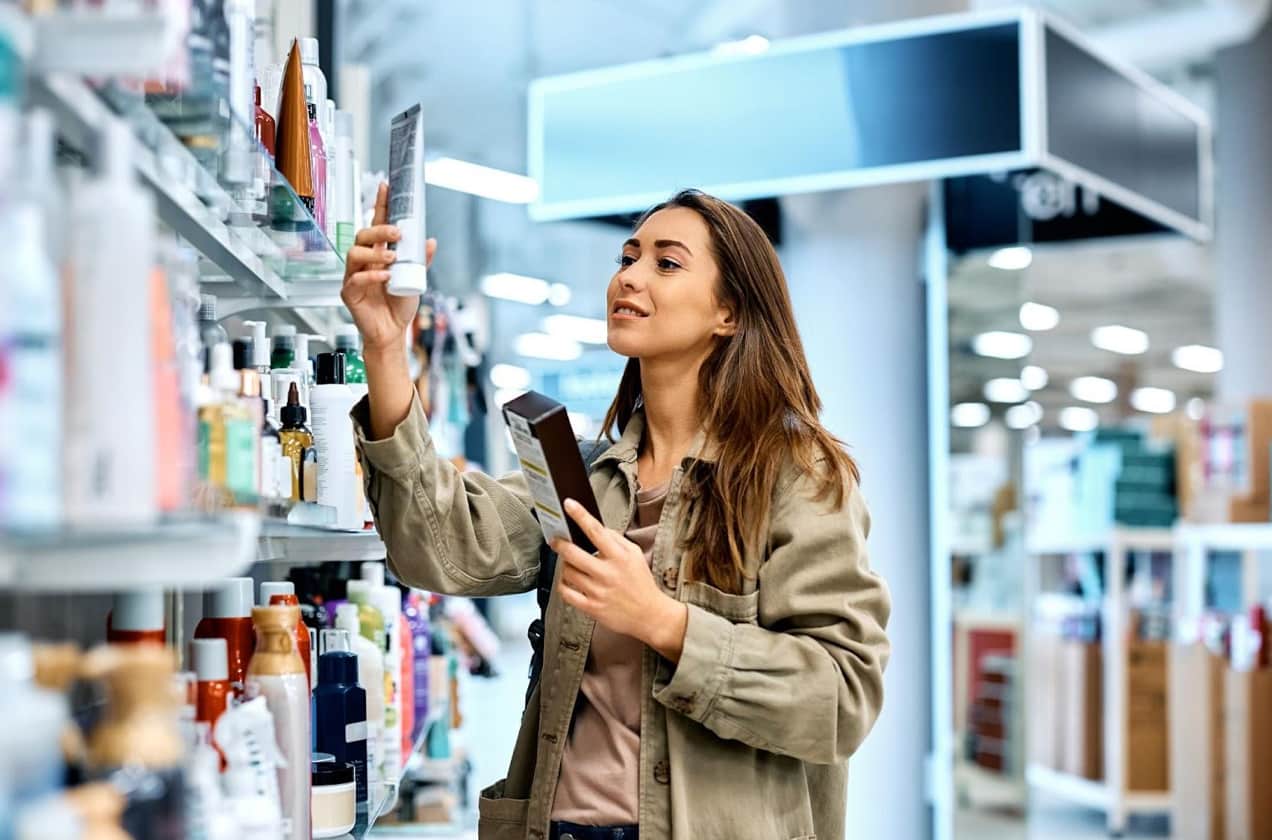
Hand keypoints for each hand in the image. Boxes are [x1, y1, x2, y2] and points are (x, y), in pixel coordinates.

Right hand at [340, 182, 436, 355]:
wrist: (392, 333)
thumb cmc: (399, 306)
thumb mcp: (416, 280)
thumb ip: (420, 260)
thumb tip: (429, 240)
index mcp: (379, 255)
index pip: (377, 224)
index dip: (381, 205)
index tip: (386, 187)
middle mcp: (364, 262)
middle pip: (362, 235)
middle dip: (379, 230)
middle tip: (397, 233)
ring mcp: (354, 276)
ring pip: (354, 252)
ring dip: (375, 252)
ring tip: (392, 260)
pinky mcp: (349, 292)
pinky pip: (354, 278)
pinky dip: (371, 275)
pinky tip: (385, 277)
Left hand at [555, 499, 687, 661]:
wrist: (650, 615)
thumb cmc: (641, 582)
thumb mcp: (635, 555)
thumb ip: (617, 539)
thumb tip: (597, 528)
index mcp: (620, 557)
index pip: (596, 531)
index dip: (580, 515)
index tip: (569, 504)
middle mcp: (607, 573)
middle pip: (573, 553)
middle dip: (560, 544)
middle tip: (556, 540)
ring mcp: (598, 592)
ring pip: (567, 572)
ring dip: (565, 565)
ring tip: (570, 564)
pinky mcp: (591, 608)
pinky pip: (566, 593)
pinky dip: (563, 585)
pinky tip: (568, 581)